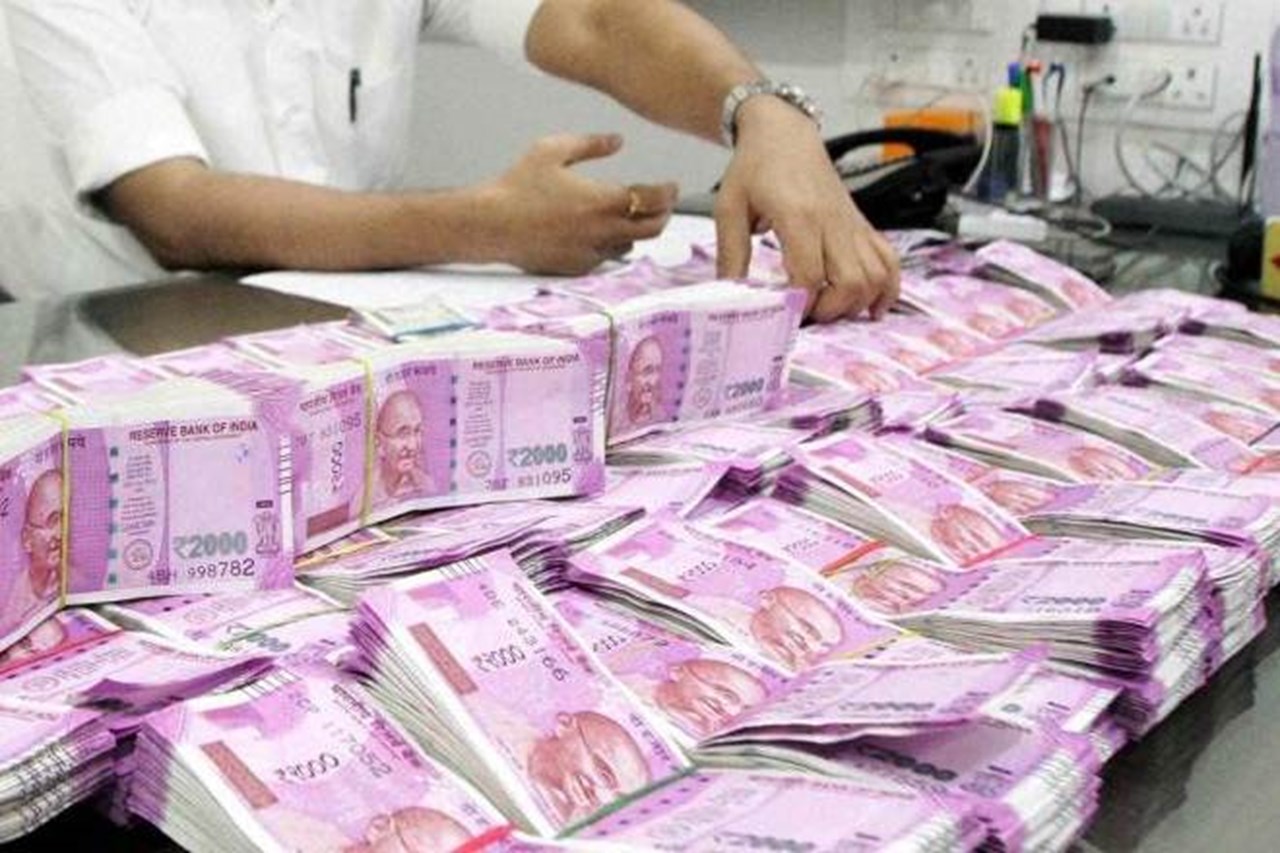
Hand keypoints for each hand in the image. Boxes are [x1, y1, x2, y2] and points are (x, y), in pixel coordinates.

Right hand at [487, 133, 677, 274]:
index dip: (669, 193)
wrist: (490, 224)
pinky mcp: (576, 267)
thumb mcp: (552, 150)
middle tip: (663, 205)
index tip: (672, 186)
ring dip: (634, 231)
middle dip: (663, 216)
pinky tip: (601, 233)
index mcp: (602, 201)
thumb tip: (618, 140)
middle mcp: (603, 231)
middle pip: (652, 229)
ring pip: (629, 245)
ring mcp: (591, 253)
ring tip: (630, 217)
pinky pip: (604, 258)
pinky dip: (610, 245)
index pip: (653, 200)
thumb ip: (591, 144)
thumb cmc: (517, 185)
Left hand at [714, 97, 900, 321]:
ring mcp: (851, 224)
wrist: (784, 133)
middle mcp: (832, 221)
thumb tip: (730, 295)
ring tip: (832, 312)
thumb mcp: (729, 208)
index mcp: (798, 216)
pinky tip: (872, 307)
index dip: (799, 304)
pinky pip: (889, 260)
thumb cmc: (755, 167)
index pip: (809, 275)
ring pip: (875, 275)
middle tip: (807, 317)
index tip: (784, 316)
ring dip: (858, 303)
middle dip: (830, 311)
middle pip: (850, 281)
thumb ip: (730, 254)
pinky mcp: (861, 225)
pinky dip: (887, 288)